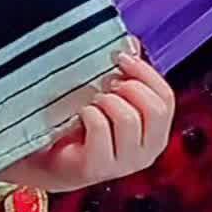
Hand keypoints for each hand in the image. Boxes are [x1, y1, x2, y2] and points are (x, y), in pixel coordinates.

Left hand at [0, 47, 174, 192]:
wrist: (46, 155)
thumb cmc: (80, 121)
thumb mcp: (107, 95)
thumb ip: (125, 72)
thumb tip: (132, 44)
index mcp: (154, 134)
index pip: (166, 98)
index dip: (146, 72)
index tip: (121, 57)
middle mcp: (145, 152)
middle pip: (155, 109)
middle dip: (129, 86)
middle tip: (106, 83)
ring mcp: (122, 164)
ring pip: (129, 118)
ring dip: (106, 100)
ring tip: (92, 101)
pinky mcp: (96, 168)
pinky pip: (100, 128)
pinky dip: (88, 113)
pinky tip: (80, 114)